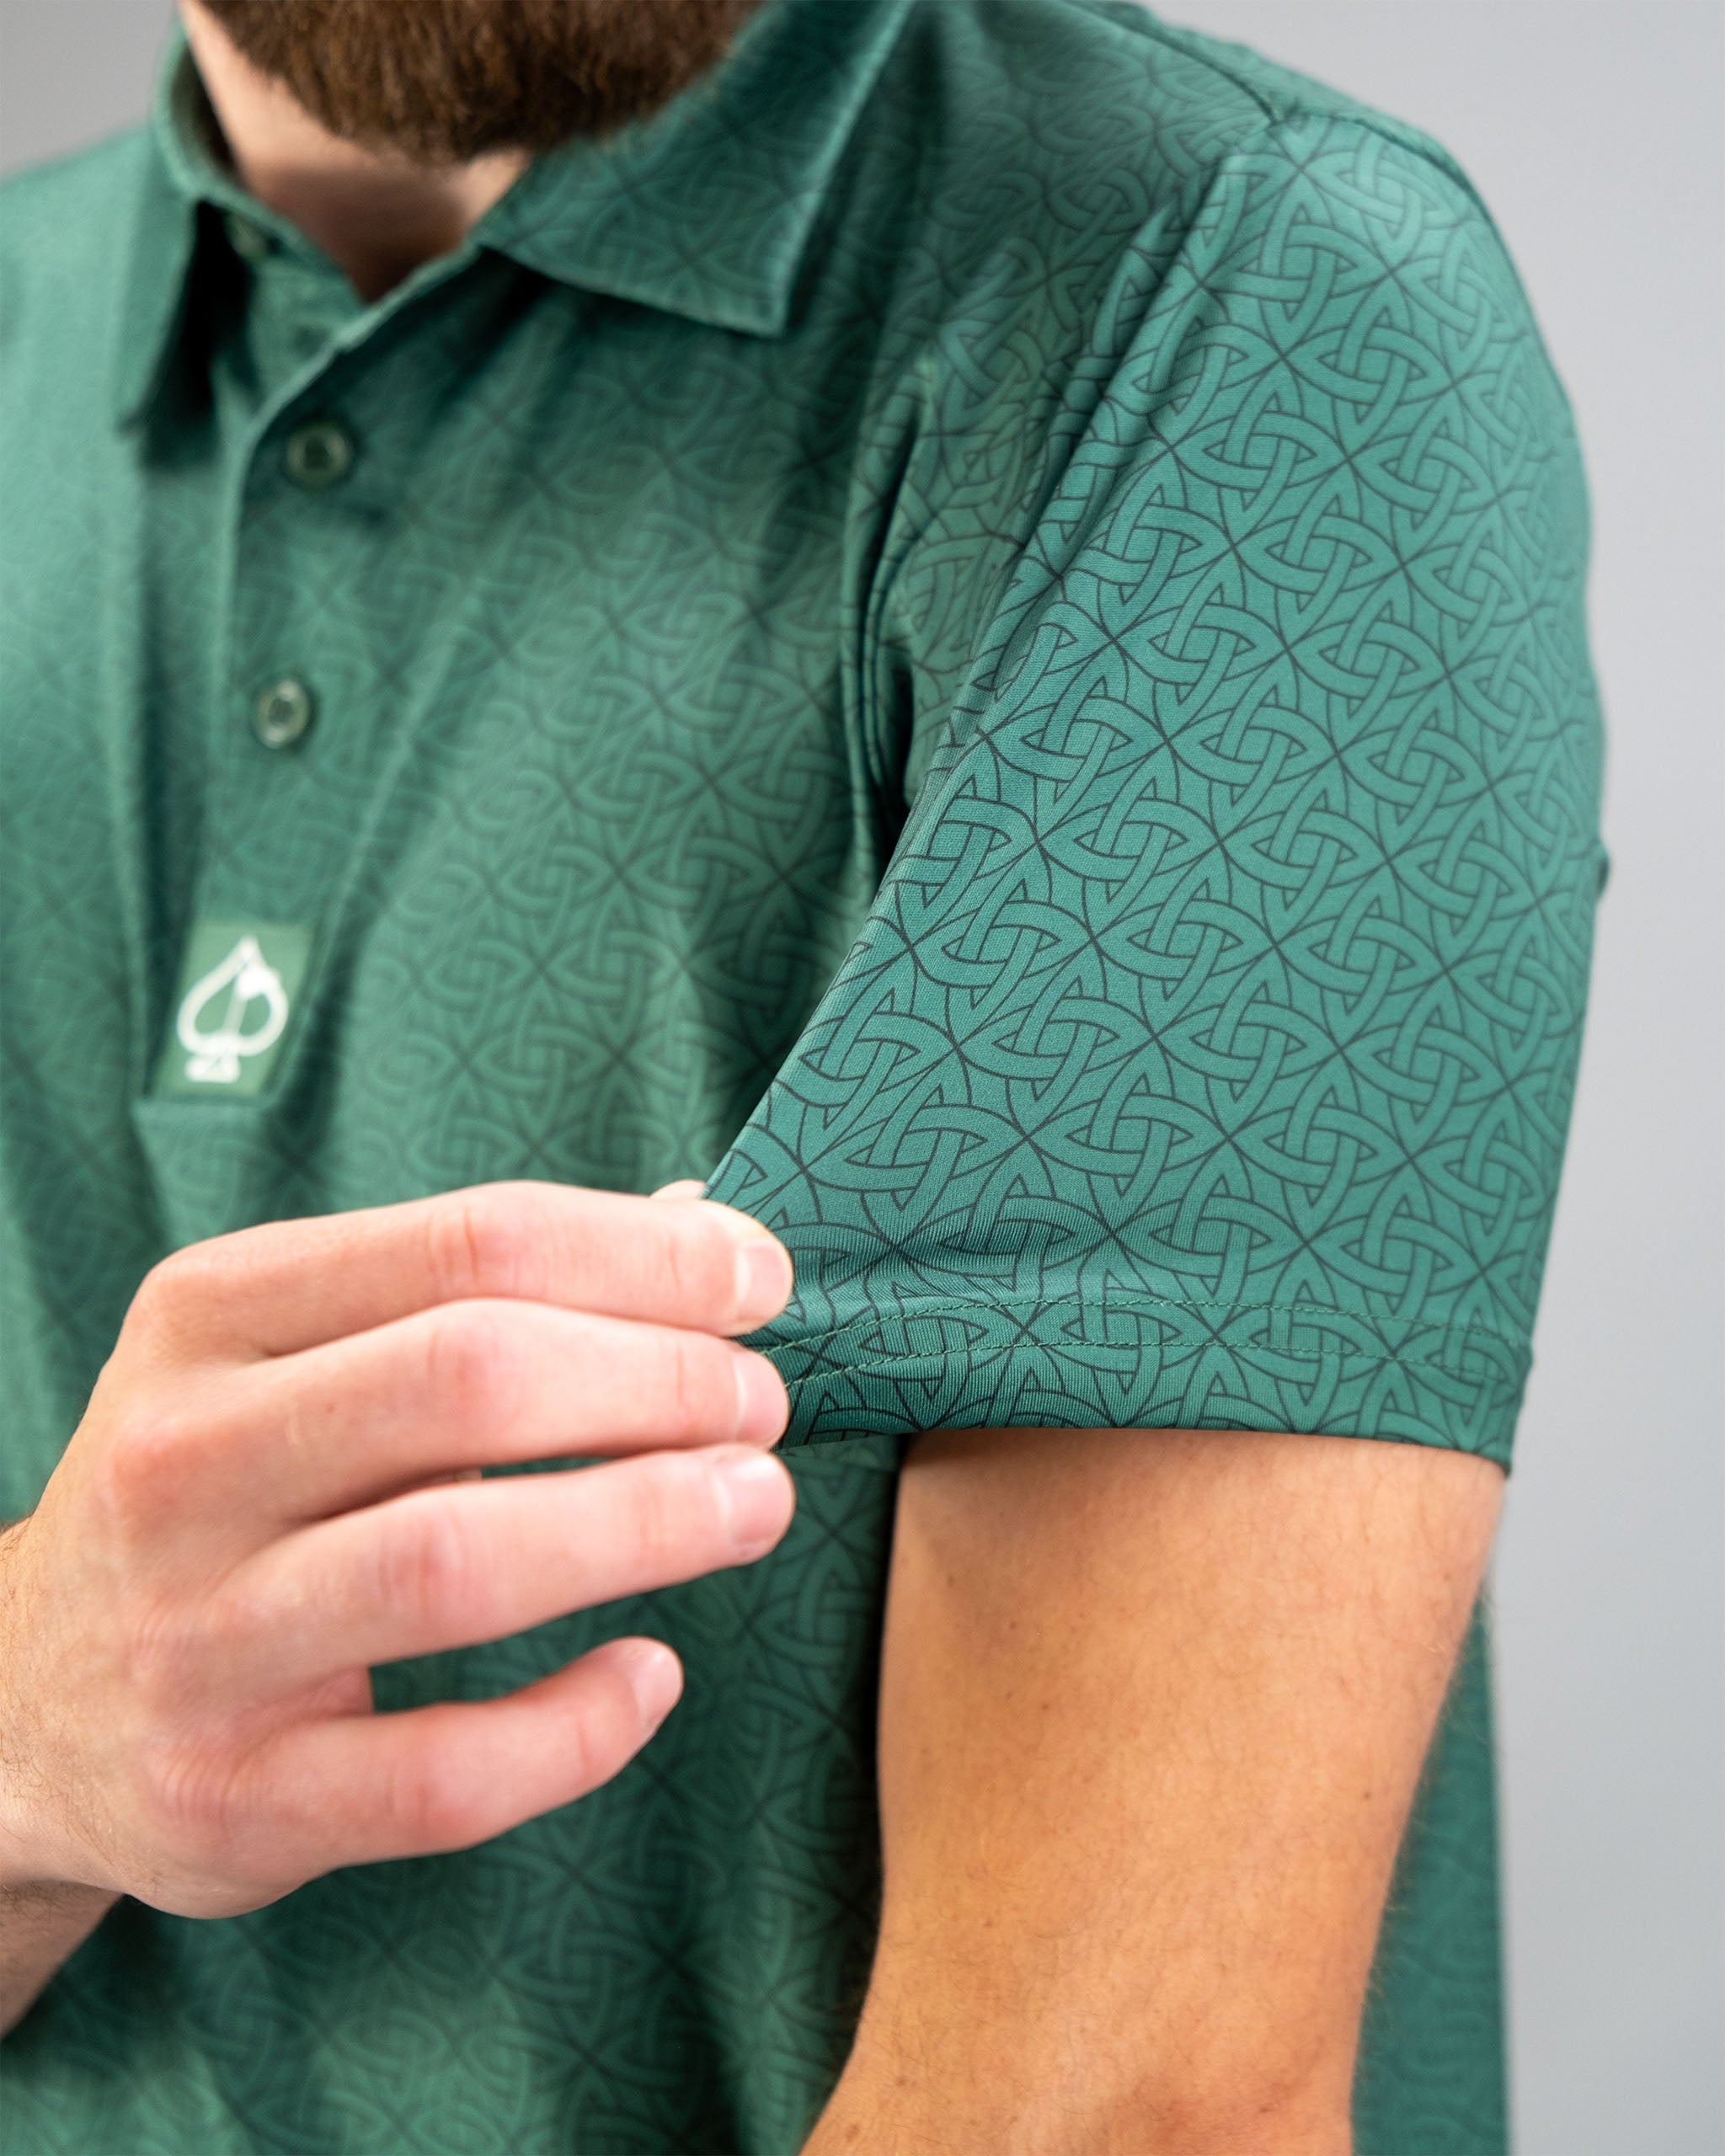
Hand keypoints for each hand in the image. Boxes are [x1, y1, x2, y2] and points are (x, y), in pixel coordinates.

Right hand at [0, 1182, 794, 1920]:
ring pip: (454, 1563)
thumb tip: (703, 1233)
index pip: (465, 1243)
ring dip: (644, 1524)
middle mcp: (183, 1459)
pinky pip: (441, 1774)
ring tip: (752, 1503)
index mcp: (212, 1312)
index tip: (758, 1280)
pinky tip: (650, 1675)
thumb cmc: (223, 1490)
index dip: (642, 1257)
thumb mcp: (298, 1352)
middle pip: (469, 1379)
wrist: (23, 1699)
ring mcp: (195, 1637)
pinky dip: (576, 1728)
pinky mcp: (228, 1798)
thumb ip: (481, 1294)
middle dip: (658, 1380)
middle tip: (761, 1404)